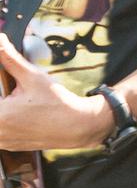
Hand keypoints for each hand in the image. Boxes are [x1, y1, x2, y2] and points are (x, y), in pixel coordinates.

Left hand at [0, 38, 114, 151]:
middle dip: (2, 96)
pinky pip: (1, 134)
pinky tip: (17, 113)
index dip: (0, 86)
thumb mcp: (32, 76)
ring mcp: (5, 143)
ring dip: (3, 111)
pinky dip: (4, 123)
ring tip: (15, 101)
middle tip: (11, 90)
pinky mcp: (11, 146)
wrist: (78, 126)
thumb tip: (0, 40)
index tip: (6, 84)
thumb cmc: (58, 103)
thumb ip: (9, 58)